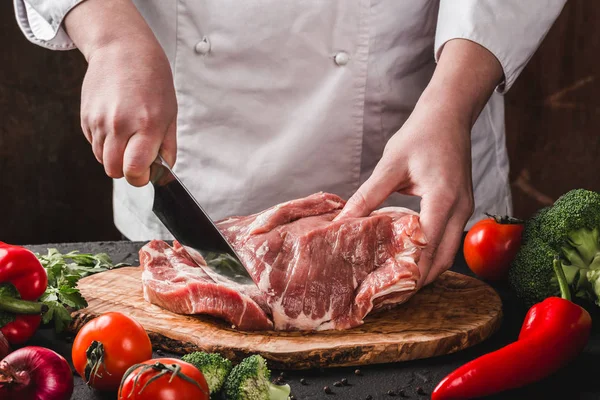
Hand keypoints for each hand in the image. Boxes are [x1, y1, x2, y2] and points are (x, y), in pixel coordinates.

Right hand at [65, 0, 176, 185]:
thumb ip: (167, 147)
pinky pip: (93, 144)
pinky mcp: (85, 117)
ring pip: (101, 159)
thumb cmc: (152, 81)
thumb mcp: (170, 113)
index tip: (146, 173)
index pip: (134, 170)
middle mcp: (119, 125)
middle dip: (126, 170)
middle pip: (114, 170)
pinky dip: (104, 143)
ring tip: (128, 137)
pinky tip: (116, 125)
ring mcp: (99, 121)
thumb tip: (163, 173)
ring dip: (114, 156)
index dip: (140, 178)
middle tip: (137, 158)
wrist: (123, 50)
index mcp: (146, 126)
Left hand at [336, 101, 473, 287]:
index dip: (406, 271)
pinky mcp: (461, 206)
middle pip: (442, 259)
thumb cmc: (421, 134)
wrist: (449, 114)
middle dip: (418, 281)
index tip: (383, 288)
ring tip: (398, 283)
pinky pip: (448, 240)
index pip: (426, 247)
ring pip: (448, 253)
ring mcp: (464, 209)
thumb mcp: (390, 165)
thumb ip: (368, 196)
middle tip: (389, 296)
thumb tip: (343, 221)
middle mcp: (460, 210)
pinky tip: (410, 258)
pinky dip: (432, 254)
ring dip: (426, 270)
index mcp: (443, 200)